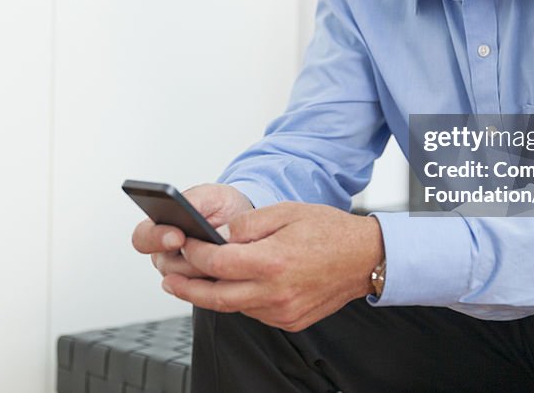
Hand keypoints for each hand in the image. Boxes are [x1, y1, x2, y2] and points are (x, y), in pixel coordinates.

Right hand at [131, 183, 251, 278]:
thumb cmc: (222, 206)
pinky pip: (205, 291)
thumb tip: (185, 207)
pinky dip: (219, 279)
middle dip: (190, 259)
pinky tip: (231, 266)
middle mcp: (165, 253)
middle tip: (208, 249)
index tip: (177, 236)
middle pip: (166, 267)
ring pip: (187, 283)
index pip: (142, 237)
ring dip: (207, 269)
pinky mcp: (200, 287)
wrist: (242, 222)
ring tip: (225, 253)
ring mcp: (181, 273)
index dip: (156, 238)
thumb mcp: (210, 195)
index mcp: (159, 227)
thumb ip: (194, 200)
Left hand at [162, 202, 383, 331]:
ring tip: (196, 281)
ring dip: (212, 294)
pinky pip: (254, 311)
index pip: (216, 263)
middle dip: (187, 288)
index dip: (195, 254)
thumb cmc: (329, 231)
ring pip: (234, 306)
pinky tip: (235, 285)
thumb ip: (247, 224)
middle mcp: (275, 292)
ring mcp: (282, 311)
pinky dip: (239, 299)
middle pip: (215, 296)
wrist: (364, 257)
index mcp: (272, 262)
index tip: (185, 245)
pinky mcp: (289, 321)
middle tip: (169, 280)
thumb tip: (218, 235)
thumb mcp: (285, 212)